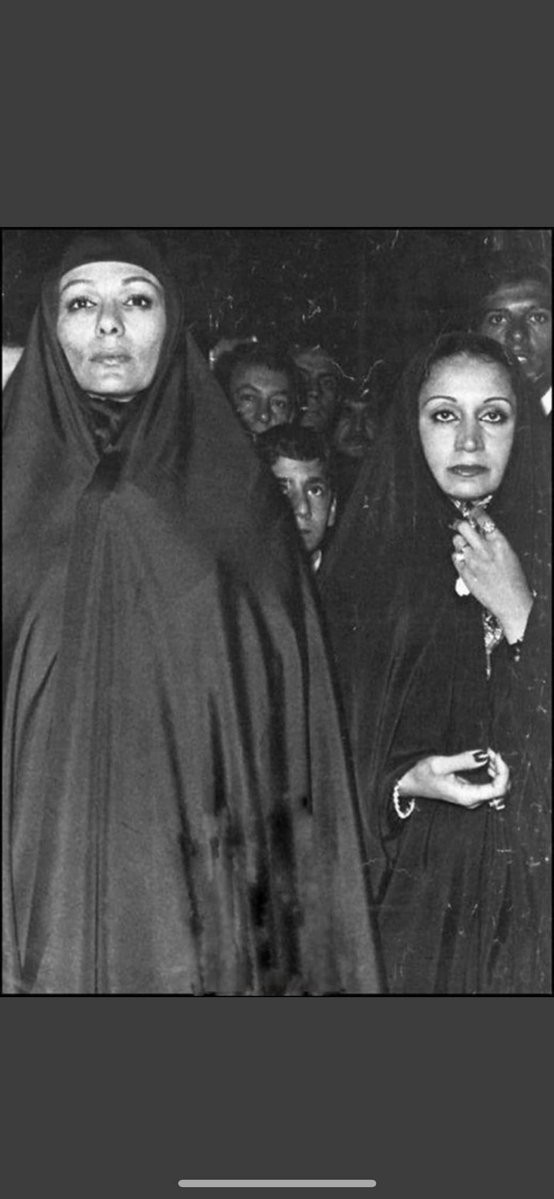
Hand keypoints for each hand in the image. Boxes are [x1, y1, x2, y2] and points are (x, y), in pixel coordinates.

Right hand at [397, 748, 509, 809]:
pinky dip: (491, 772)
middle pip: (500, 789)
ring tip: (488, 753)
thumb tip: (485, 755)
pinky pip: (489, 785)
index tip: (495, 754)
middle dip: (501, 769)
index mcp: (467, 796)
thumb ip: (464, 760)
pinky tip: (485, 761)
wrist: (410, 783)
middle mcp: (472, 800)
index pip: (498, 789)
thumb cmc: (422, 774)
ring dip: (496, 769)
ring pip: (496, 787)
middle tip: (491, 751)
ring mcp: (472, 797)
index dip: (503, 771)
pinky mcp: (470, 793)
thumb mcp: (440, 764)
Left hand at [451, 508, 532, 641]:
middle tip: (460, 526)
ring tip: (466, 547)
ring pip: (456, 541)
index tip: (472, 512)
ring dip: (460, 542)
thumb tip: (482, 531)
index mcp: (499, 542)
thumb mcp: (509, 554)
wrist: (511, 601)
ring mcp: (472, 561)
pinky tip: (465, 561)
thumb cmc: (514, 580)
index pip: (483, 519)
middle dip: (461, 525)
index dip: (475, 513)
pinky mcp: (464, 572)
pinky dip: (458, 556)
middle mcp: (484, 549)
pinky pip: (455, 557)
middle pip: (463, 526)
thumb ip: (494, 541)